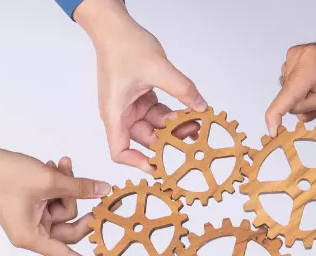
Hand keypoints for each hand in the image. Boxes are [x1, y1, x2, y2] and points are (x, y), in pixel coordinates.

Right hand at [0, 151, 114, 255]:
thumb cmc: (6, 176)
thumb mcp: (49, 180)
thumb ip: (79, 188)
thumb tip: (103, 191)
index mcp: (33, 237)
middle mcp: (32, 234)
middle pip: (70, 228)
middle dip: (77, 202)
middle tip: (88, 185)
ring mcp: (32, 221)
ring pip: (64, 211)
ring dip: (66, 188)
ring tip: (59, 166)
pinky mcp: (32, 209)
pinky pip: (54, 202)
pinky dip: (58, 186)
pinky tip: (53, 167)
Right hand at [75, 0, 203, 172]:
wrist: (113, 27)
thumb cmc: (123, 47)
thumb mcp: (159, 69)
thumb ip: (183, 90)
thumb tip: (201, 107)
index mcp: (115, 113)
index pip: (120, 150)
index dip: (137, 163)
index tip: (159, 167)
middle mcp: (120, 114)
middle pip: (144, 139)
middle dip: (168, 140)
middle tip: (193, 137)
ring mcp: (129, 106)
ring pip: (154, 126)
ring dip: (173, 126)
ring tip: (197, 123)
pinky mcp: (138, 97)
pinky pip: (156, 113)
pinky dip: (171, 113)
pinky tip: (189, 110)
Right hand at [266, 39, 315, 142]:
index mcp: (309, 63)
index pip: (286, 96)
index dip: (276, 117)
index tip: (273, 133)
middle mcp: (294, 58)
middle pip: (292, 103)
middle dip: (312, 104)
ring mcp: (290, 60)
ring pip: (292, 99)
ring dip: (310, 100)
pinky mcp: (289, 63)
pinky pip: (291, 92)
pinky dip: (305, 93)